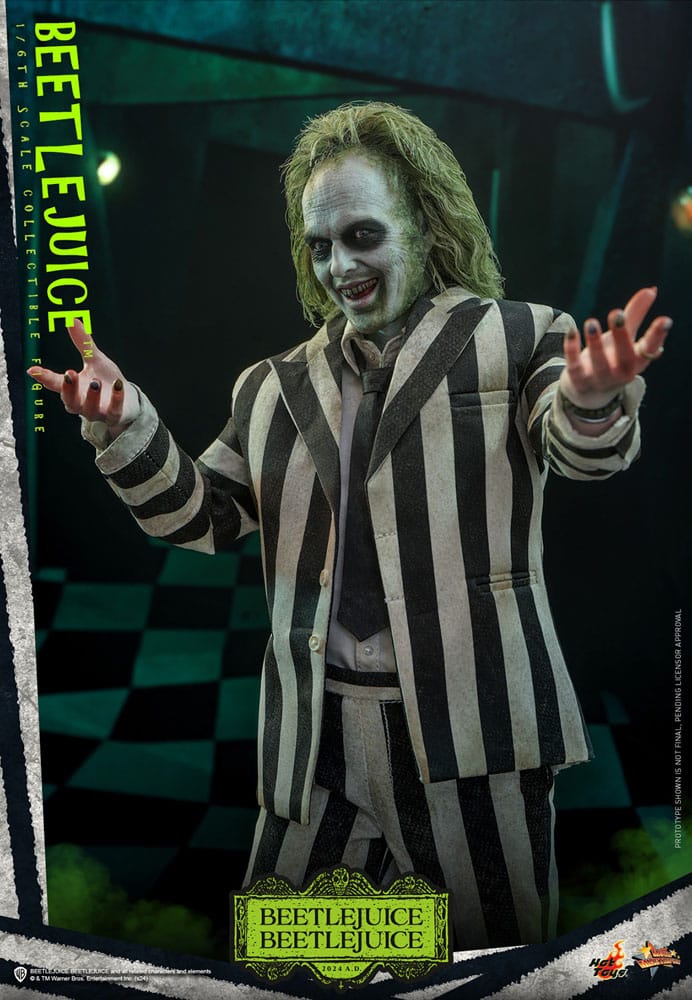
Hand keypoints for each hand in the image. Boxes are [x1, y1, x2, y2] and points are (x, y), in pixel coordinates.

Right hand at [27, 319, 138, 435]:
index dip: (44, 377)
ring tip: (94, 382)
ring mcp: (98, 411)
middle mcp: (82, 403)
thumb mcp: (95, 360)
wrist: (128, 401)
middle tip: (69, 373)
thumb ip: (84, 344)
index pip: (56, 384)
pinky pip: (113, 411)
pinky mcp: (114, 416)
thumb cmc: (107, 380)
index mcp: (74, 389)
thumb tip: (72, 320)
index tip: (33, 370)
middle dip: (69, 389)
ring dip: (91, 396)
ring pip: (88, 410)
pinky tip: (118, 385)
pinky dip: (116, 399)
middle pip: (70, 401)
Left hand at [560, 286, 671, 408]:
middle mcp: (621, 373)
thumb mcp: (625, 338)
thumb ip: (635, 315)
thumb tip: (651, 290)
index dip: (657, 336)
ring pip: (599, 364)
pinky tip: (572, 331)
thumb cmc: (612, 358)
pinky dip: (572, 349)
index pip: (649, 349)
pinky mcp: (579, 380)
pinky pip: (575, 366)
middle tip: (617, 313)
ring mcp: (600, 379)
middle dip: (621, 336)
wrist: (589, 392)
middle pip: (625, 357)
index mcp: (636, 362)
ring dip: (595, 342)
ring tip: (591, 321)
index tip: (665, 320)